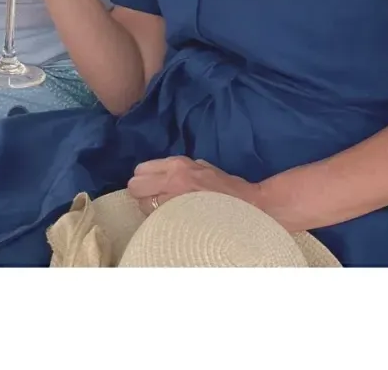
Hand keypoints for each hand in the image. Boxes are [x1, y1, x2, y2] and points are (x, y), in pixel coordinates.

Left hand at [126, 156, 262, 216]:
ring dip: (150, 210)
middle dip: (142, 194)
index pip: (141, 171)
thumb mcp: (204, 168)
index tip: (153, 188)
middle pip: (135, 187)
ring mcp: (174, 200)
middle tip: (156, 201)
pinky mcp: (178, 219)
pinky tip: (171, 223)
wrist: (251, 208)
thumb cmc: (229, 190)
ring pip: (143, 206)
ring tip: (166, 213)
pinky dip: (158, 222)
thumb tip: (162, 175)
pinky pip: (155, 221)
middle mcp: (172, 179)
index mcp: (178, 165)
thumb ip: (181, 169)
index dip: (145, 181)